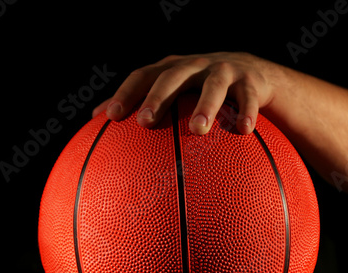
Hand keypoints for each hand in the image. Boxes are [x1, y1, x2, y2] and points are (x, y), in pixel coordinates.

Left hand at [92, 52, 280, 134]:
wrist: (250, 74)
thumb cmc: (201, 90)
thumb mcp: (174, 93)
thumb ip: (141, 104)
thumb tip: (97, 118)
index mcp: (172, 70)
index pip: (143, 76)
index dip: (126, 93)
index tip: (111, 117)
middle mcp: (195, 66)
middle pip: (173, 76)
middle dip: (159, 97)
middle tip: (146, 122)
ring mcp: (224, 70)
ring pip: (214, 85)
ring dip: (206, 105)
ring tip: (198, 130)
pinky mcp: (250, 81)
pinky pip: (249, 97)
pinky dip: (247, 112)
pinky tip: (243, 131)